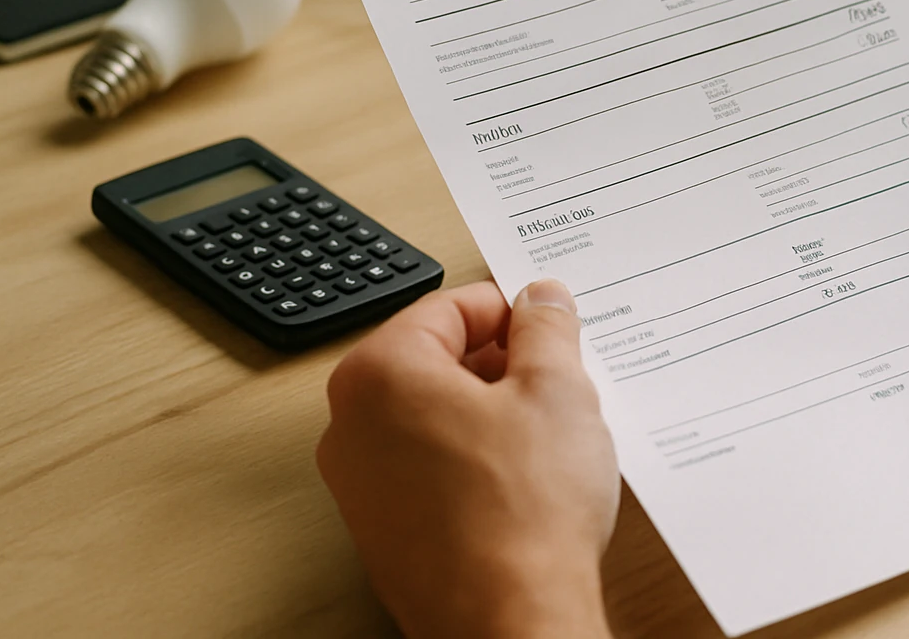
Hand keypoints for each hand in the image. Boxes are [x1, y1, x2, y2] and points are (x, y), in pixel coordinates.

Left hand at [317, 279, 617, 638]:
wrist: (510, 621)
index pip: (451, 306)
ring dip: (490, 413)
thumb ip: (546, 327)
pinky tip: (522, 483)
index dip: (513, 312)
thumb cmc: (523, 515)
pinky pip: (429, 467)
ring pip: (434, 414)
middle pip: (436, 359)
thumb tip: (541, 301)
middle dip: (500, 364)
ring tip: (545, 437)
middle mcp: (351, 425)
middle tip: (556, 383)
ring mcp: (360, 484)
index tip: (549, 328)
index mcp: (380, 373)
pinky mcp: (383, 530)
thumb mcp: (557, 388)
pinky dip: (473, 461)